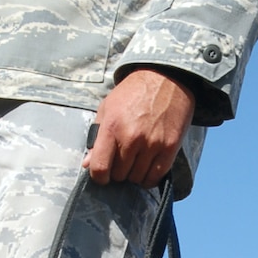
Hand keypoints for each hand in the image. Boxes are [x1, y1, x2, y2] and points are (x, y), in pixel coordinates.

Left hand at [85, 70, 194, 186]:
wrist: (166, 79)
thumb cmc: (133, 93)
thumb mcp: (108, 108)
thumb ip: (96, 137)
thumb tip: (87, 163)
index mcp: (112, 127)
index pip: (100, 167)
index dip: (99, 177)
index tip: (102, 176)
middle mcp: (132, 138)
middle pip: (119, 175)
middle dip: (117, 172)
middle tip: (121, 162)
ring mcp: (152, 144)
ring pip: (137, 178)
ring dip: (133, 174)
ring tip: (134, 162)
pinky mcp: (170, 147)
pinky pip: (156, 176)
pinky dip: (149, 178)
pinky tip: (146, 168)